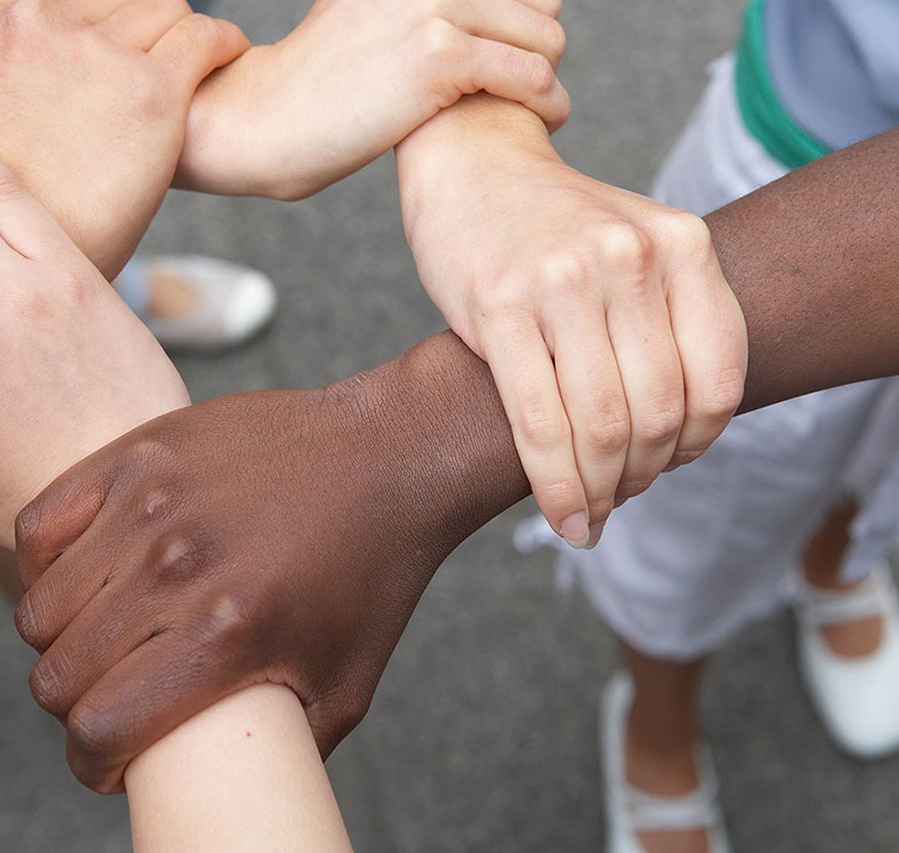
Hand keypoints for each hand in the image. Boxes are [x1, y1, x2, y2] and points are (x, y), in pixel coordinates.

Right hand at [0, 0, 248, 276]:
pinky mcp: (150, 89)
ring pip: (161, 9)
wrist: (15, 275)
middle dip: (128, 32)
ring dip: (175, 35)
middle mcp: (29, 22)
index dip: (86, 27)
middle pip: (107, 0)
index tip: (104, 55)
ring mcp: (91, 52)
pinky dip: (221, 42)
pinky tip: (224, 55)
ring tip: (194, 60)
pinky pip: (203, 37)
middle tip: (146, 69)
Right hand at [12, 354, 493, 792]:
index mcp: (228, 635)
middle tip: (112, 696)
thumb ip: (281, 754)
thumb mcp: (345, 689)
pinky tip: (85, 574)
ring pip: (39, 608)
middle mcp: (178, 568)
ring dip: (60, 640)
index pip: (99, 730)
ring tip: (100, 637)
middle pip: (57, 676)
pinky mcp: (137, 454)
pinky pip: (39, 526)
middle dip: (76, 707)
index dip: (93, 763)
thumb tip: (227, 793)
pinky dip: (46, 564)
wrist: (388, 456)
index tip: (111, 759)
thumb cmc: (370, 578)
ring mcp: (150, 505)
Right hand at [176, 0, 569, 198]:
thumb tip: (463, 19)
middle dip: (539, 51)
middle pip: (536, 5)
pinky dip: (547, 102)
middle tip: (524, 93)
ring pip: (542, 39)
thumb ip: (415, 9)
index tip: (516, 57)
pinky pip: (528, 75)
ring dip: (549, 80)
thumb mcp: (365, 20)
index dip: (524, 20)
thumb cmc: (314, 89)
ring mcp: (435, 9)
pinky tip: (542, 120)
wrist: (265, 120)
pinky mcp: (439, 57)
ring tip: (540, 109)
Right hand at [398, 104, 747, 547]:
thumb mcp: (635, 247)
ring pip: (605, 426)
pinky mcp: (499, 306)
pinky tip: (563, 515)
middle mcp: (631, 258)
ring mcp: (565, 281)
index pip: (717, 381)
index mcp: (682, 244)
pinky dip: (556, 486)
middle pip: (659, 412)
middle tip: (619, 496)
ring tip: (591, 512)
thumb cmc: (551, 222)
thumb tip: (674, 438)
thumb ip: (667, 320)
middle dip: (642, 477)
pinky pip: (540, 422)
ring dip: (602, 491)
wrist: (470, 160)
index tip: (668, 467)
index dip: (698, 446)